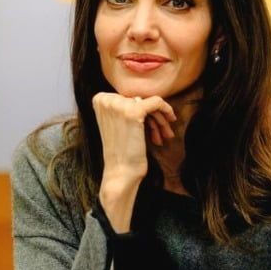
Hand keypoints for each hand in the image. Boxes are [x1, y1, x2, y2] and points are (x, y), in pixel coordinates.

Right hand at [92, 92, 175, 231]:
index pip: (128, 97)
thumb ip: (124, 107)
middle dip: (152, 116)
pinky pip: (157, 102)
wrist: (120, 172)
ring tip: (164, 135)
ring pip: (149, 103)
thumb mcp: (117, 123)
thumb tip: (140, 97)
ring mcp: (119, 104)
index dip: (140, 112)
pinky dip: (167, 110)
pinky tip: (171, 120)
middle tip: (162, 132)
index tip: (147, 127)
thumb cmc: (121, 151)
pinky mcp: (134, 111)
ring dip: (159, 119)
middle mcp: (106, 99)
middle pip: (139, 99)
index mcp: (99, 100)